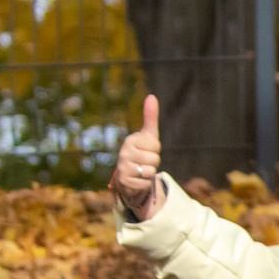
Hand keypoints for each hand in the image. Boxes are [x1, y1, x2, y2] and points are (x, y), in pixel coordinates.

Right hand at [112, 94, 166, 220]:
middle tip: (144, 162)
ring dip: (149, 172)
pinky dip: (145, 182)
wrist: (129, 175)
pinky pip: (146, 181)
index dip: (155, 150)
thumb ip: (150, 117)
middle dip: (153, 162)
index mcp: (130, 140)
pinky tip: (137, 179)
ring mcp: (123, 167)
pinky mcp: (125, 181)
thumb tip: (152, 96)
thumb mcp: (148, 136)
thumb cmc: (141, 152)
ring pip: (151, 170)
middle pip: (155, 158)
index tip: (147, 150)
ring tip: (140, 170)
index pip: (155, 145)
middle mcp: (124, 152)